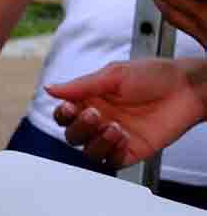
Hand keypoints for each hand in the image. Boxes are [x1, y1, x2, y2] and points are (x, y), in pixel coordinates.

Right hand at [47, 59, 206, 168]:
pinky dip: (111, 152)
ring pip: (88, 151)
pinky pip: (111, 161)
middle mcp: (99, 119)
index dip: (62, 114)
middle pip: (72, 135)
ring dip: (96, 141)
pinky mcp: (130, 150)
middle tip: (94, 115)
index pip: (64, 114)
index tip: (69, 107)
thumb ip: (81, 85)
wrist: (186, 89)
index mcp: (90, 99)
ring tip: (114, 126)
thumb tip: (50, 88)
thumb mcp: (113, 75)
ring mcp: (113, 136)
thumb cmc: (153, 76)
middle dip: (79, 127)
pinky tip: (123, 137)